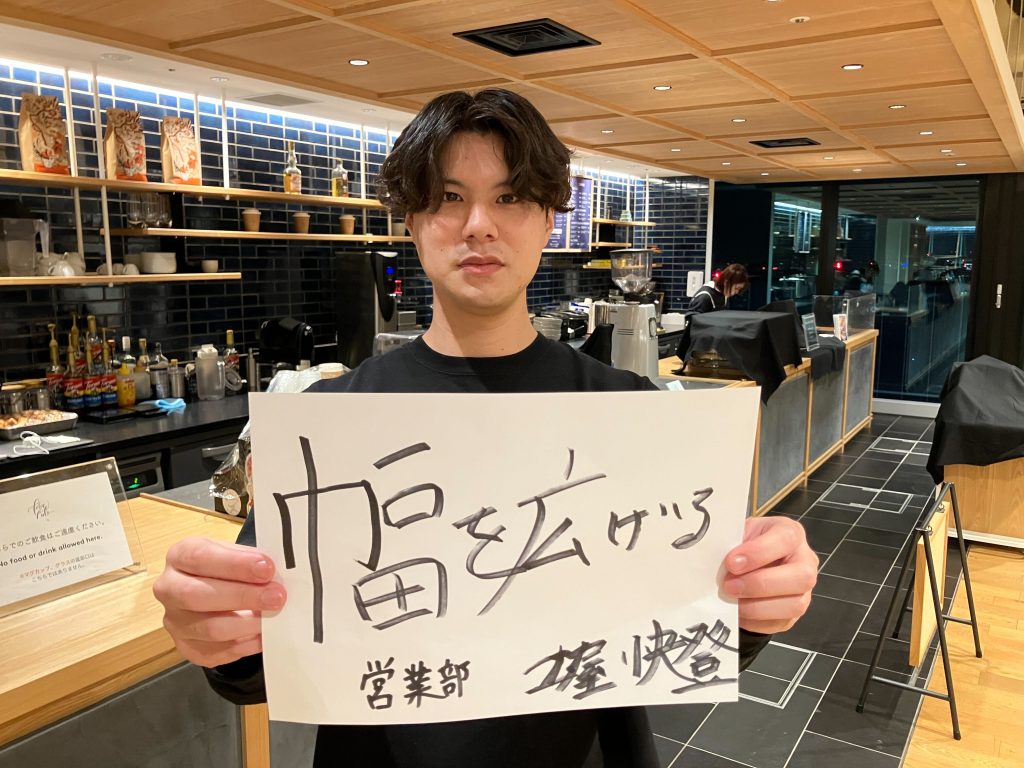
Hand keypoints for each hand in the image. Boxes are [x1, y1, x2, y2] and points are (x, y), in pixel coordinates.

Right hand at [153, 536, 286, 667]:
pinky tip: (263, 635)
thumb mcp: (233, 552)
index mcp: (179, 556)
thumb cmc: (225, 568)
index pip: (200, 557)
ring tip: (273, 616)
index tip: (266, 568)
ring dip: (247, 624)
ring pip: (209, 629)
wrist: (214, 589)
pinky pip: (217, 652)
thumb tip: (271, 572)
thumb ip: (249, 559)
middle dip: (242, 596)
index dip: (235, 563)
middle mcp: (170, 589)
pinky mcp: (187, 647)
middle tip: (276, 596)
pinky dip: (245, 645)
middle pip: (197, 596)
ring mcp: (176, 621)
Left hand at [722, 516, 817, 634]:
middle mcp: (805, 561)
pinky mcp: (793, 614)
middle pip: (802, 576)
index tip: (731, 562)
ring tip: (730, 601)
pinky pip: (781, 623)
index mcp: (791, 533)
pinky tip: (737, 613)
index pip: (786, 539)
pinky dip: (755, 621)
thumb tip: (714, 560)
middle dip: (760, 584)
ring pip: (795, 604)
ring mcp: (804, 590)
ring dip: (757, 606)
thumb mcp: (737, 534)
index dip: (759, 552)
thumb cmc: (743, 545)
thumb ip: (732, 543)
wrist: (745, 565)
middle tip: (729, 586)